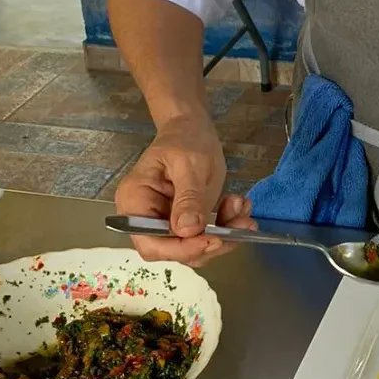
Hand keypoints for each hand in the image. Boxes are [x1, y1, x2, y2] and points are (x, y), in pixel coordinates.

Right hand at [114, 116, 255, 265]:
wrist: (192, 127)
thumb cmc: (185, 138)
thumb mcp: (189, 164)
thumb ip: (188, 197)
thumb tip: (186, 230)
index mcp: (135, 203)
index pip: (151, 243)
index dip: (181, 249)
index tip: (213, 240)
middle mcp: (146, 218)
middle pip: (174, 250)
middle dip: (210, 242)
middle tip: (241, 225)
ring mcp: (167, 221)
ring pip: (195, 245)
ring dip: (224, 234)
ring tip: (242, 208)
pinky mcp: (187, 221)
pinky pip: (206, 234)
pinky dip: (227, 226)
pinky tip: (240, 207)